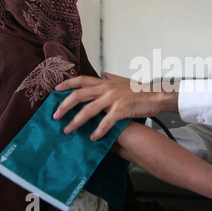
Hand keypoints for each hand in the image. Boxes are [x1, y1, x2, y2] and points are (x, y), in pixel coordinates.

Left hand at [53, 72, 176, 140]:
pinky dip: (98, 131)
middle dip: (64, 106)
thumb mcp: (125, 80)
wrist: (156, 95)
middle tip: (55, 117)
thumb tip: (104, 73)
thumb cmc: (141, 90)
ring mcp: (113, 99)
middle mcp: (106, 89)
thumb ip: (112, 77)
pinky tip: (93, 138)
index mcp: (106, 82)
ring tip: (68, 130)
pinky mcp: (121, 110)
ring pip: (88, 110)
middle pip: (79, 95)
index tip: (55, 90)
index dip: (67, 84)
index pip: (81, 80)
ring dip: (76, 121)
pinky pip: (105, 122)